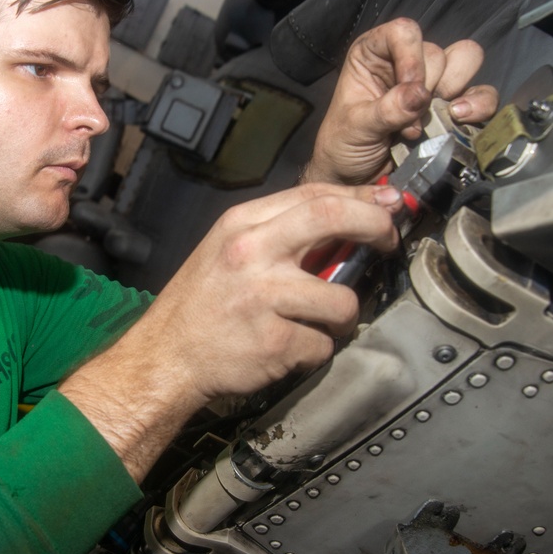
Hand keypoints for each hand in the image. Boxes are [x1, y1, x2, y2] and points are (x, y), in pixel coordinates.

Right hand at [61, 182, 403, 480]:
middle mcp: (251, 254)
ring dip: (341, 317)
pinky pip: (322, 345)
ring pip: (342, 300)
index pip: (314, 194)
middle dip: (376, 227)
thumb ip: (277, 234)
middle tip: (387, 242)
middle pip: (334, 218)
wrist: (164, 358)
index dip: (361, 199)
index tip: (385, 208)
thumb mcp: (226, 251)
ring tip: (316, 323)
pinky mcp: (275, 341)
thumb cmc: (199, 307)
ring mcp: (264, 298)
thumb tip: (344, 222)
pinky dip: (312, 352)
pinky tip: (286, 348)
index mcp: (240, 226)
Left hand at [304, 18, 498, 184]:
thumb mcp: (355, 128)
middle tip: (408, 120)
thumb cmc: (345, 147)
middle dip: (427, 88)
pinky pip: (483, 94)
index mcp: (375, 53)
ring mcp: (433, 82)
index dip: (411, 58)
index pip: (404, 32)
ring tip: (431, 122)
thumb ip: (386, 110)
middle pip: (438, 52)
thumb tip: (419, 95)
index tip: (407, 89)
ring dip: (454, 92)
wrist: (356, 179)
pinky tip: (458, 122)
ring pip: (466, 62)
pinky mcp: (453, 105)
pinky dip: (477, 107)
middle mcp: (406, 61)